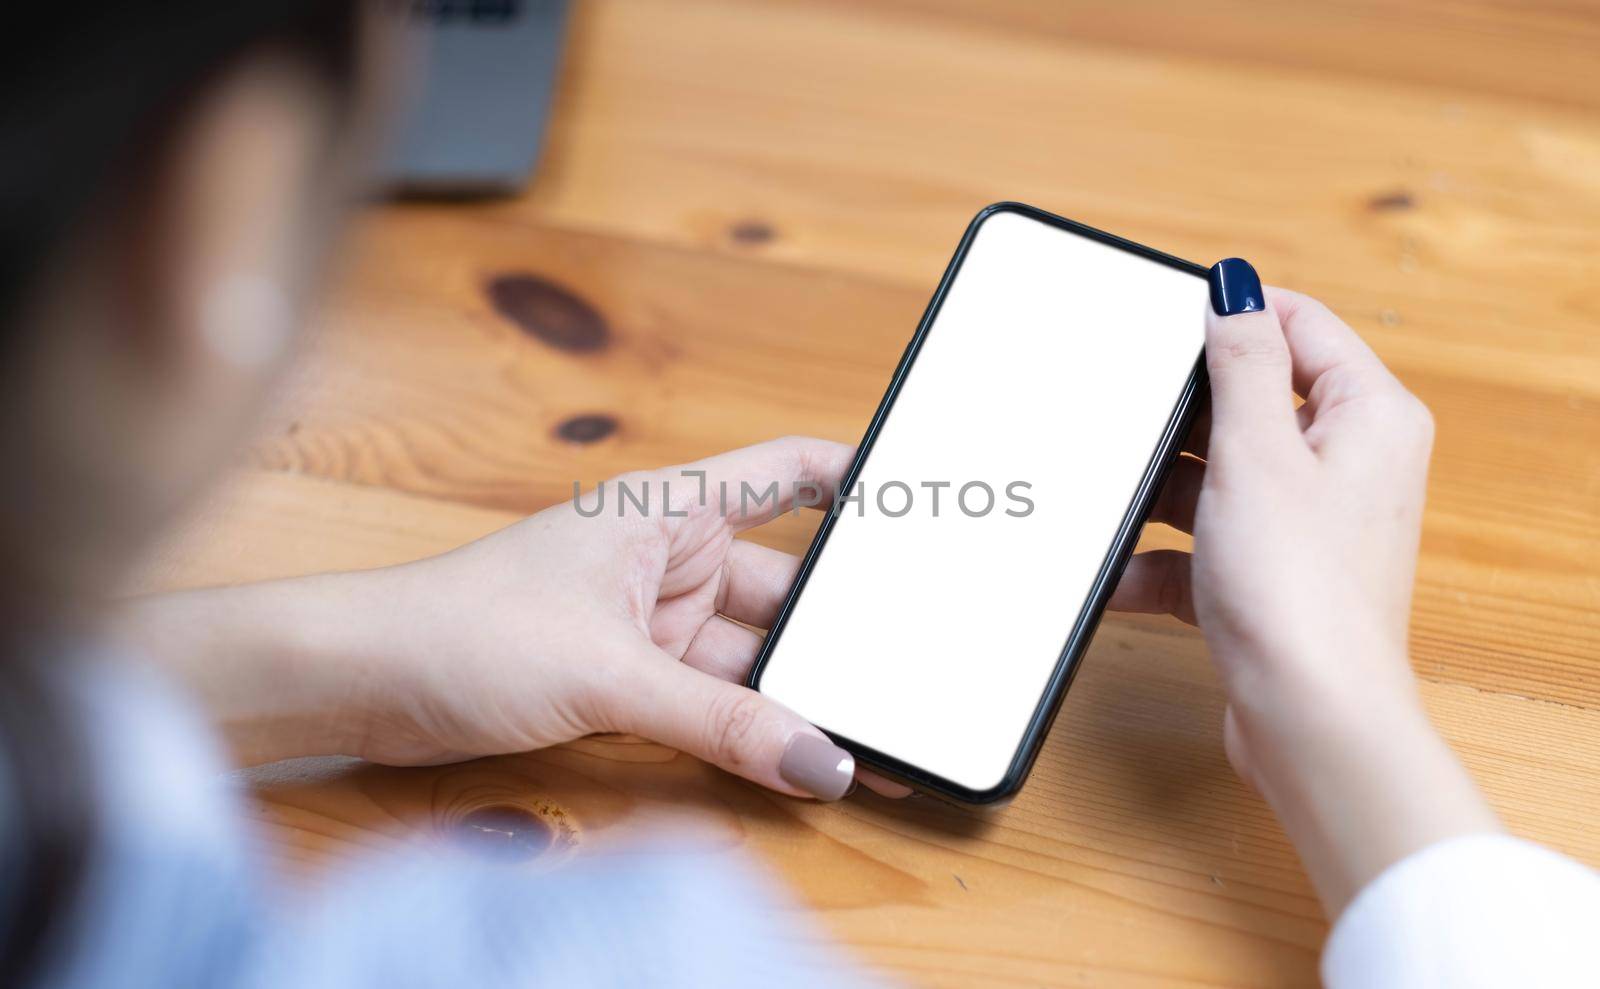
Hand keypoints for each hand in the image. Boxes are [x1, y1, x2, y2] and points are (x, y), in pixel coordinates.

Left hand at [124, 437, 908, 800]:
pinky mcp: (630, 679)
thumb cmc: (462, 626)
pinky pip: (716, 702)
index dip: (856, 480)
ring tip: (872, 733)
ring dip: (801, 696)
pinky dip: (755, 729)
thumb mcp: (609, 673)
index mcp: (665, 509)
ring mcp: (651, 622)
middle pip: (785, 588)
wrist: (365, 681)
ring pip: (754, 656)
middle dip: (843, 631)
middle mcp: (667, 559)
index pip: (786, 472)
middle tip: (911, 666)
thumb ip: (721, 721)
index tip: (923, 503)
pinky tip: (802, 756)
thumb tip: (819, 761)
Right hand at [1109, 268, 1498, 912]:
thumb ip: (1241, 361)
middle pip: (1249, 403)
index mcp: (1368, 417)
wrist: (1307, 719)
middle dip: (1180, 418)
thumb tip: (1233, 288)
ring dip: (1159, 493)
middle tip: (1128, 418)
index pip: (1300, 326)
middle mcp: (1349, 465)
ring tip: (1114, 501)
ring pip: (1216, 476)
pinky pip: (1202, 544)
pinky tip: (1118, 574)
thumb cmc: (1298, 593)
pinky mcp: (1269, 577)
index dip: (1232, 317)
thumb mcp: (1256, 453)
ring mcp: (1307, 525)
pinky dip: (1159, 557)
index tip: (1163, 322)